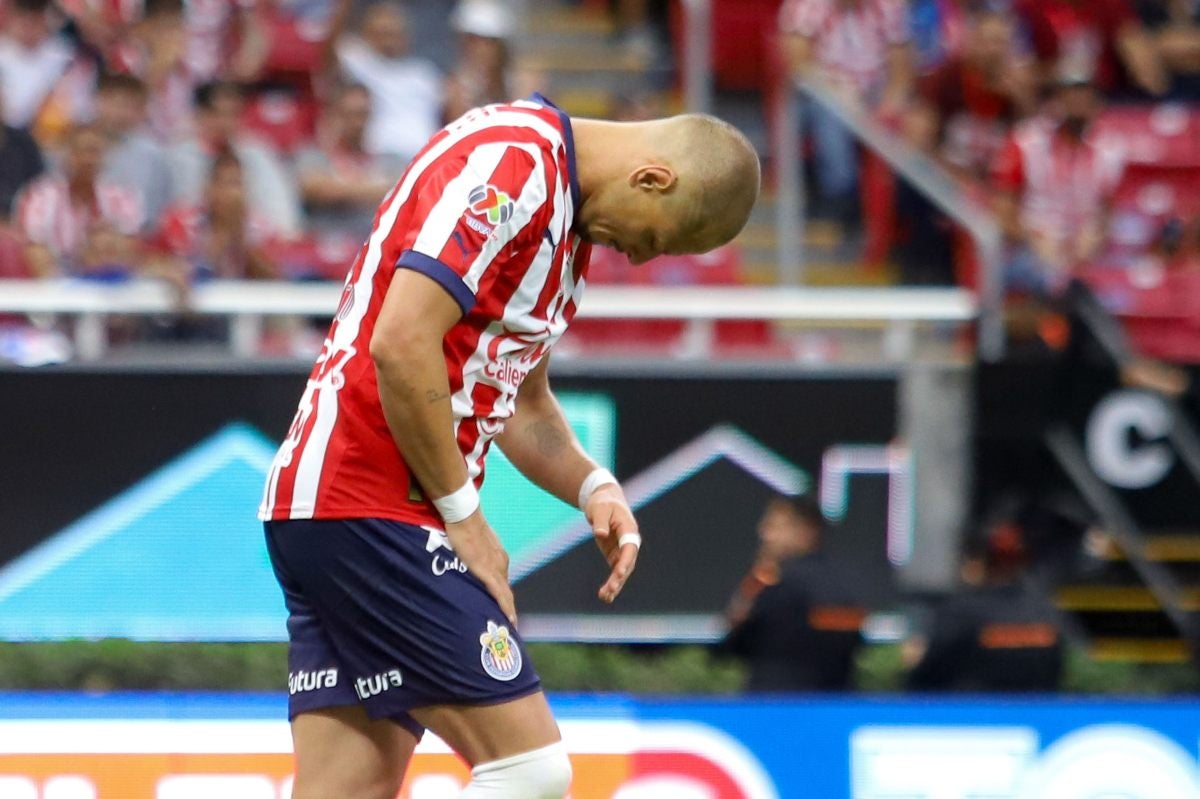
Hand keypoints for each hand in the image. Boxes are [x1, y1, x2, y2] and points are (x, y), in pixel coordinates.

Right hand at [444, 510, 517, 625]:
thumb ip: (475, 552)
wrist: (465, 516)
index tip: (505, 609)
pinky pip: (499, 594)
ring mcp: (496, 568)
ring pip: (506, 595)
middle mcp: (502, 563)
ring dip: (508, 611)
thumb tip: (468, 559)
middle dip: (508, 607)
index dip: (505, 596)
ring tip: (510, 626)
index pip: (503, 581)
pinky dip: (505, 607)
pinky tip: (509, 619)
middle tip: (509, 624)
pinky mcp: (488, 572)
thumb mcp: (474, 540)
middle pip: (506, 591)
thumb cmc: (466, 524)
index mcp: (498, 556)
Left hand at [587, 483, 639, 602]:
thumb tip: (600, 534)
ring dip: (615, 585)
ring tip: (604, 597)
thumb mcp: (600, 508)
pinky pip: (615, 572)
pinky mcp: (614, 555)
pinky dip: (611, 583)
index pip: (629, 548)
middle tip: (609, 590)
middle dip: (619, 578)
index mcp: (628, 529)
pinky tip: (604, 596)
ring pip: (622, 571)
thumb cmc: (603, 502)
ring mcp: (622, 550)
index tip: (619, 573)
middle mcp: (629, 542)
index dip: (626, 561)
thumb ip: (600, 521)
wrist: (603, 501)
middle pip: (627, 563)